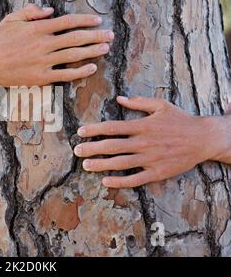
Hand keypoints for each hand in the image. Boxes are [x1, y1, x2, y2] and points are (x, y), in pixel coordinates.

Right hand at [0, 4, 113, 86]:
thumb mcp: (12, 19)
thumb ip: (32, 12)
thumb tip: (52, 11)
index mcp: (38, 28)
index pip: (68, 22)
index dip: (85, 20)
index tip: (98, 20)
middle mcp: (43, 44)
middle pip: (76, 38)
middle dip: (96, 36)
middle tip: (110, 35)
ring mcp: (43, 62)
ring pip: (74, 55)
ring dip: (93, 51)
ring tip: (106, 48)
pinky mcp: (41, 78)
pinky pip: (65, 74)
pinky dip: (80, 71)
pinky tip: (91, 67)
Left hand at [74, 96, 230, 188]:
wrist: (203, 139)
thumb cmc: (180, 120)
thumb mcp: (161, 105)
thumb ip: (139, 102)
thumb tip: (119, 98)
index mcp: (141, 125)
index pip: (112, 127)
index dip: (94, 129)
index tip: (80, 132)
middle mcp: (142, 142)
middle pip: (111, 146)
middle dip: (91, 148)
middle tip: (76, 151)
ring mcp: (149, 159)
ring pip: (119, 163)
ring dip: (101, 165)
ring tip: (86, 165)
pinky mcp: (156, 172)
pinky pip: (135, 179)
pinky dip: (120, 181)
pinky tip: (106, 181)